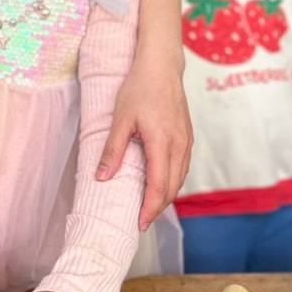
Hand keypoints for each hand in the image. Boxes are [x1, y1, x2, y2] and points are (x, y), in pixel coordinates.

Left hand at [97, 52, 192, 230]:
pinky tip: (161, 184)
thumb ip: (113, 150)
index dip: (150, 208)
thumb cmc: (139, 89)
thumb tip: (102, 178)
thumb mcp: (121, 119)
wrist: (161, 67)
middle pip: (173, 187)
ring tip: (149, 207)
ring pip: (180, 178)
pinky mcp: (188, 137)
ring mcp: (187, 141)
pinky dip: (173, 181)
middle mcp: (180, 145)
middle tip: (141, 221)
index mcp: (162, 142)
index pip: (159, 185)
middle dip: (158, 207)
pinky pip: (183, 167)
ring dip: (166, 195)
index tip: (140, 224)